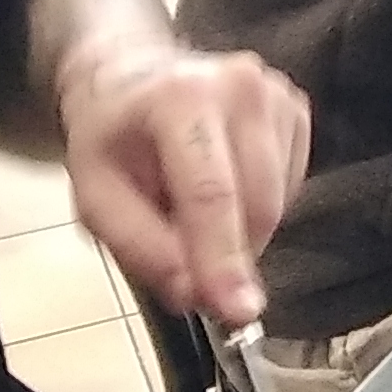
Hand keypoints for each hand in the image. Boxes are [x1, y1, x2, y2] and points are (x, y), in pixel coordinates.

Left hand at [56, 37, 309, 326]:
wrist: (131, 79)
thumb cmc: (111, 137)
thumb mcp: (94, 196)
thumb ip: (140, 247)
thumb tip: (194, 293)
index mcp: (180, 97)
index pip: (212, 193)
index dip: (223, 260)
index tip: (237, 312)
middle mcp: (240, 85)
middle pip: (257, 204)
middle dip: (229, 257)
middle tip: (193, 278)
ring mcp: (276, 94)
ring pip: (279, 204)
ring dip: (241, 234)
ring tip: (193, 213)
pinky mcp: (296, 109)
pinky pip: (290, 189)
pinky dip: (258, 210)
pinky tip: (224, 190)